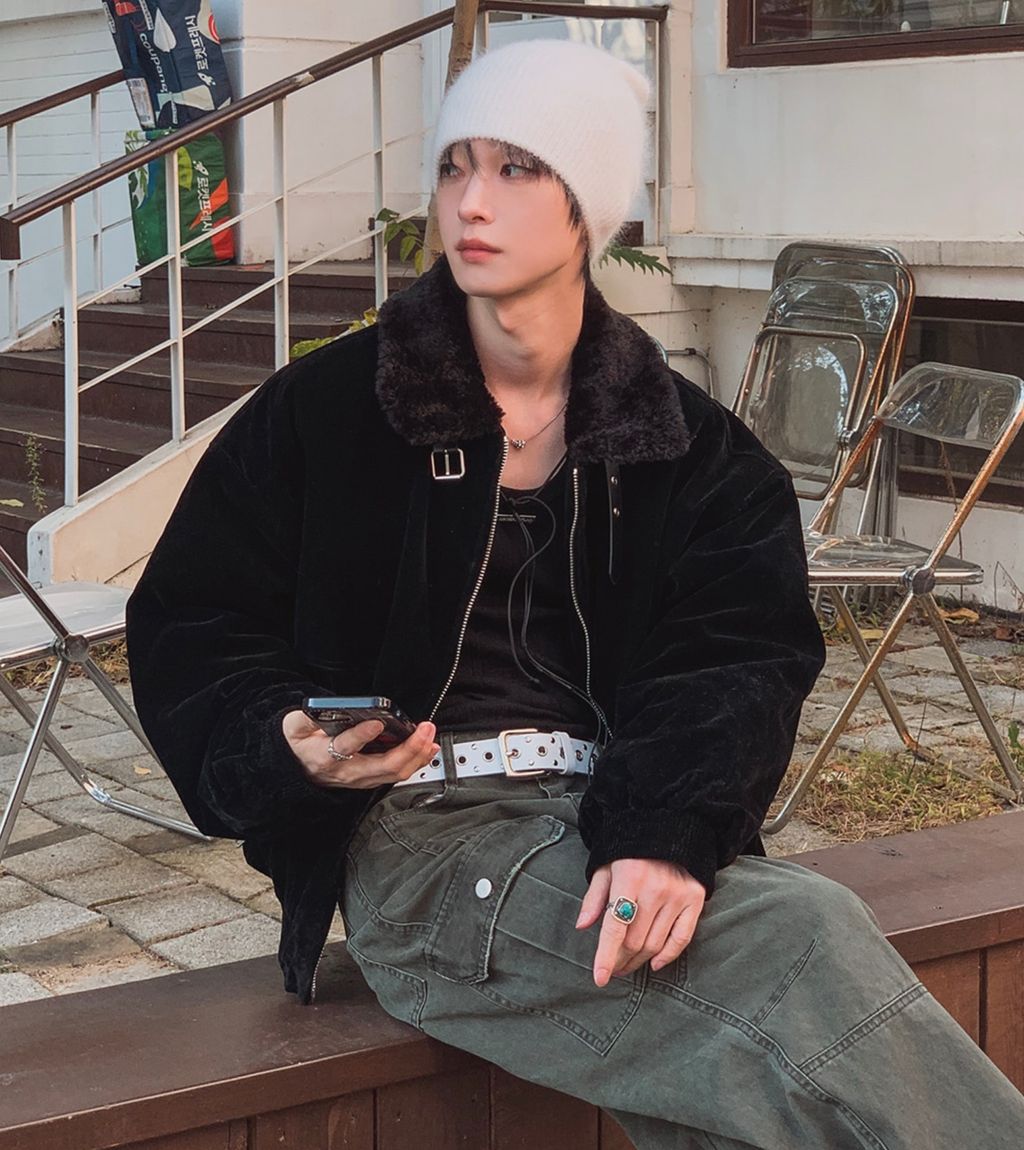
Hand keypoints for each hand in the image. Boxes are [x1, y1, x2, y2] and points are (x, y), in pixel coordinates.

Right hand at [282, 710, 439, 788]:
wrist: (298, 770)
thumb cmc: (300, 746)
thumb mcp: (294, 727)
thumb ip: (306, 716)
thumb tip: (323, 707)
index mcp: (325, 755)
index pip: (345, 747)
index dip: (361, 736)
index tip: (376, 723)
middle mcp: (347, 771)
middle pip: (383, 766)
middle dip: (409, 748)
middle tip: (424, 729)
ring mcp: (360, 778)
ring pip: (394, 773)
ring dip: (417, 755)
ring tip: (429, 736)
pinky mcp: (370, 780)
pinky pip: (396, 774)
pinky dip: (415, 761)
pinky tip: (427, 748)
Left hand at [576, 858, 705, 986]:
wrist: (669, 828)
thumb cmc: (630, 850)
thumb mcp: (607, 866)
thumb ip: (594, 897)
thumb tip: (582, 926)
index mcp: (629, 878)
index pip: (615, 927)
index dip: (606, 956)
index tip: (600, 978)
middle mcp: (655, 889)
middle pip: (634, 940)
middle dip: (620, 960)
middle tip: (613, 968)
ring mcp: (677, 895)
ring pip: (655, 944)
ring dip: (639, 961)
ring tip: (628, 966)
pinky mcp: (695, 899)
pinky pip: (682, 938)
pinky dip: (668, 956)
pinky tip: (654, 964)